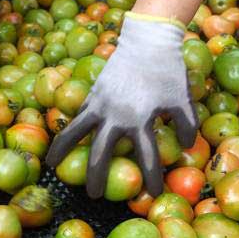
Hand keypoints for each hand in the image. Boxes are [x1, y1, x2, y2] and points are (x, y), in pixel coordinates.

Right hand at [45, 15, 197, 198]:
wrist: (146, 40)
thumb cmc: (167, 71)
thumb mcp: (182, 99)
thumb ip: (186, 125)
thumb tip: (186, 146)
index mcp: (140, 121)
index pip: (146, 158)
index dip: (151, 179)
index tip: (152, 193)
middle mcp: (115, 117)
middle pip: (100, 153)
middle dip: (96, 177)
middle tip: (94, 197)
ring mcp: (100, 104)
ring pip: (75, 132)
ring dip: (62, 150)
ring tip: (52, 166)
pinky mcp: (92, 93)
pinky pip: (77, 115)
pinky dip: (69, 127)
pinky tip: (63, 138)